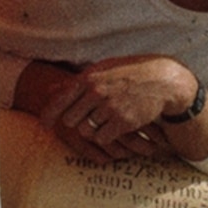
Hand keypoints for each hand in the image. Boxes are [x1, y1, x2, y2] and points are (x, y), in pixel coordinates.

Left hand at [36, 56, 195, 162]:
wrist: (162, 81)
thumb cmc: (132, 74)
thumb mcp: (105, 69)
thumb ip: (82, 80)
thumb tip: (55, 89)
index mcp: (89, 78)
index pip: (60, 99)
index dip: (49, 114)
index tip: (44, 124)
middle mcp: (96, 92)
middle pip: (70, 119)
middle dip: (76, 123)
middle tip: (87, 121)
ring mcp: (109, 107)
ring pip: (86, 131)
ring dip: (92, 130)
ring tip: (104, 124)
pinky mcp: (122, 122)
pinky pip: (102, 138)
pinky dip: (106, 137)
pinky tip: (115, 130)